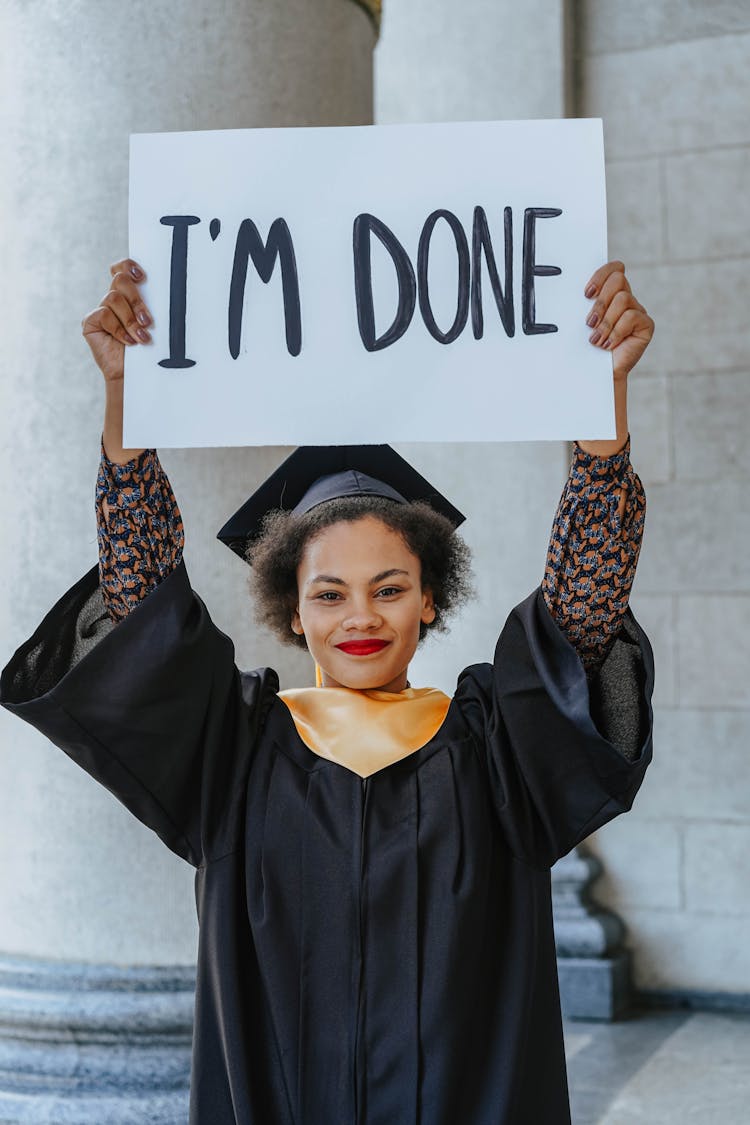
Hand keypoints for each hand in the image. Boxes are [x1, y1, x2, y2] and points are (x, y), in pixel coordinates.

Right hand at [82, 259, 152, 382]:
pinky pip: (103, 314)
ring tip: (141, 337)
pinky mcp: (91, 323)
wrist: (136, 375)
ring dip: (130, 319)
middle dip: (136, 299)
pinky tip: (128, 341)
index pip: (123, 269)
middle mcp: (113, 300)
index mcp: (129, 295)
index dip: (129, 266)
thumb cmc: (148, 350)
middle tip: (147, 320)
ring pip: (113, 297)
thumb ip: (154, 307)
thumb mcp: (155, 325)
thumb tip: (169, 292)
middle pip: (120, 280)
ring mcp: (101, 310)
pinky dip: (119, 328)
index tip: (143, 277)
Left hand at [584, 261, 653, 381]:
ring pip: (623, 299)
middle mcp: (626, 300)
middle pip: (618, 279)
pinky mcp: (646, 325)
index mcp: (611, 294)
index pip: (614, 269)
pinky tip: (608, 345)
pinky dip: (616, 332)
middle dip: (601, 301)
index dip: (601, 275)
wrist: (598, 374)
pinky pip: (631, 317)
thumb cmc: (589, 349)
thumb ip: (586, 304)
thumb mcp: (582, 323)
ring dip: (606, 321)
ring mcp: (638, 312)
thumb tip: (583, 292)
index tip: (586, 293)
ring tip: (596, 339)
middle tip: (589, 321)